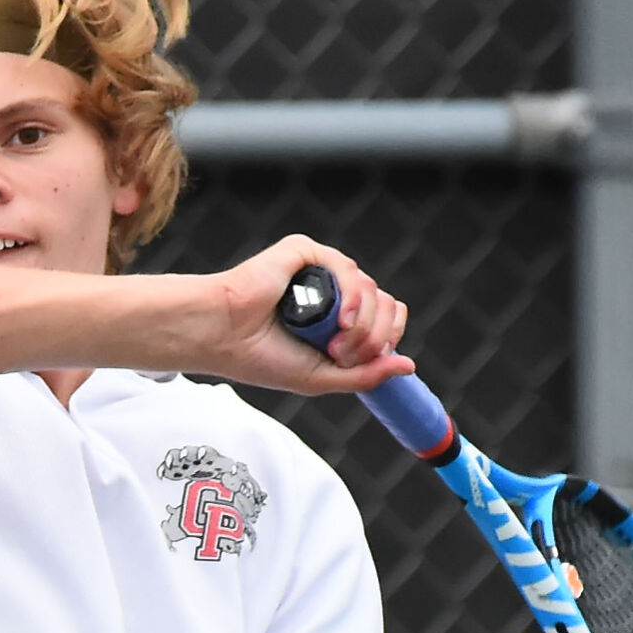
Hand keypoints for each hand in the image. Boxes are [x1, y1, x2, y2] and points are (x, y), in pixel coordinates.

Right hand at [203, 234, 413, 394]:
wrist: (223, 338)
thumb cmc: (260, 358)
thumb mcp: (323, 379)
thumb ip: (366, 375)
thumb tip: (408, 365)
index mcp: (337, 320)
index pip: (386, 319)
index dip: (386, 339)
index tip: (364, 360)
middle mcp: (333, 294)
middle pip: (386, 305)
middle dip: (375, 338)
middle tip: (343, 355)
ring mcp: (321, 272)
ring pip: (374, 291)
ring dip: (363, 326)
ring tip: (333, 344)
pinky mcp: (306, 253)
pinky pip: (349, 269)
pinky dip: (353, 297)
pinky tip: (340, 319)